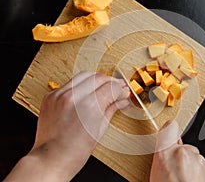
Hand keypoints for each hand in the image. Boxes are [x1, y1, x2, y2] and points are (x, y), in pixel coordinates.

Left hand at [4, 71, 129, 181]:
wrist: (52, 158)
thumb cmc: (74, 151)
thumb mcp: (100, 129)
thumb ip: (112, 109)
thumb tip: (122, 100)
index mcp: (89, 107)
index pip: (111, 87)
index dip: (121, 89)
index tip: (124, 92)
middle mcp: (73, 97)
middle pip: (99, 77)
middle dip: (110, 82)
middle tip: (116, 89)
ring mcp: (60, 95)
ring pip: (84, 75)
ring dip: (96, 80)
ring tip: (101, 89)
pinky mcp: (51, 96)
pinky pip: (70, 83)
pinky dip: (81, 86)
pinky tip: (86, 93)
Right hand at [150, 120, 204, 181]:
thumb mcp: (157, 175)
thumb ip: (163, 160)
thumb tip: (165, 156)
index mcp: (165, 155)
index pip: (169, 128)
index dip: (169, 130)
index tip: (169, 131)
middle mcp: (184, 154)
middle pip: (184, 148)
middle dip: (182, 157)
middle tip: (177, 174)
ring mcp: (200, 162)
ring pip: (196, 158)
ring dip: (192, 167)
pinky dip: (202, 174)